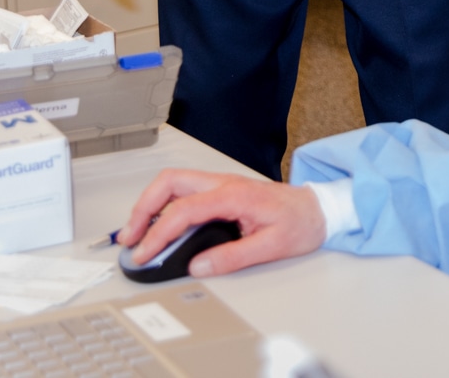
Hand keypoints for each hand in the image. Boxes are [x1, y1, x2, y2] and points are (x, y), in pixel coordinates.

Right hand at [122, 169, 325, 277]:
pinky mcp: (221, 191)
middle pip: (170, 183)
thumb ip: (233, 257)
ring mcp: (221, 184)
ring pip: (173, 182)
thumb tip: (199, 265)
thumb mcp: (271, 246)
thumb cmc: (299, 222)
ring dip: (150, 204)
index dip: (159, 233)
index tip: (145, 253)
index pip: (184, 210)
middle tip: (130, 237)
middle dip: (143, 208)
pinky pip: (184, 191)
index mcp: (234, 195)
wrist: (318, 209)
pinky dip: (164, 205)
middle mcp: (224, 184)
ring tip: (137, 232)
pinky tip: (158, 224)